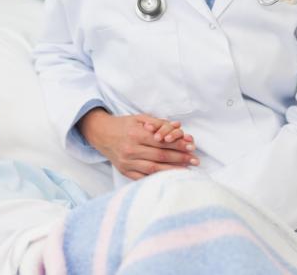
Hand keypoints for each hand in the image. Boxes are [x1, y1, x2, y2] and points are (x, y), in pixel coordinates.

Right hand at [77, 109, 199, 180]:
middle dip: (180, 158)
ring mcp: (127, 162)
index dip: (178, 144)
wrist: (101, 134)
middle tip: (195, 160)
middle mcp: (131, 150)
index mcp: (135, 134)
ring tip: (187, 170)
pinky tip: (170, 177)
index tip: (191, 146)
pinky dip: (158, 178)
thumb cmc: (123, 125)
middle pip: (160, 156)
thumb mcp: (138, 118)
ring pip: (154, 169)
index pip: (161, 141)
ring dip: (172, 170)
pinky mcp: (125, 172)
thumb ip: (158, 122)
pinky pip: (144, 177)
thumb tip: (177, 125)